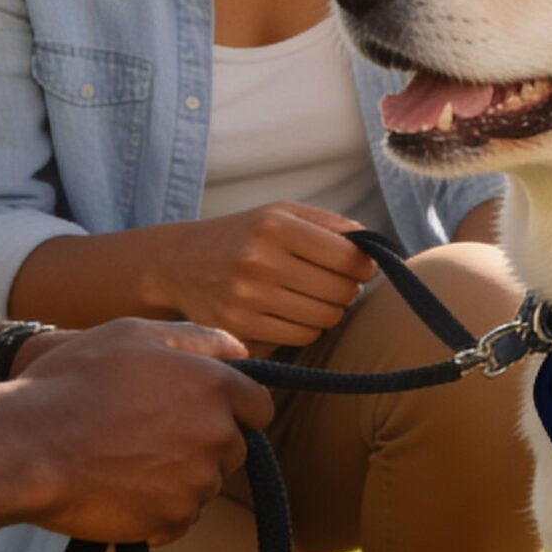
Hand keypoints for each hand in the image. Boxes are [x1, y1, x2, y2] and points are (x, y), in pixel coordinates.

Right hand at [7, 318, 273, 544]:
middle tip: (152, 436)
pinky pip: (179, 519)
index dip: (234, 409)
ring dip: (179, 478)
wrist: (28, 444)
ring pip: (205, 485)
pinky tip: (123, 489)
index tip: (202, 413)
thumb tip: (240, 350)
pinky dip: (158, 511)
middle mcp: (216, 433)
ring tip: (128, 461)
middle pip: (234, 449)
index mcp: (214, 385)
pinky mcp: (172, 518)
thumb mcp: (134, 334)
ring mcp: (196, 480)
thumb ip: (196, 339)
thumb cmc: (75, 381)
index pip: (259, 407)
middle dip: (204, 444)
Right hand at [144, 202, 378, 349]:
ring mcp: (247, 299)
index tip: (361, 266)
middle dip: (348, 290)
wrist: (178, 264)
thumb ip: (329, 223)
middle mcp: (259, 262)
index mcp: (274, 226)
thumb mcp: (280, 213)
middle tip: (336, 283)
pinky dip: (307, 327)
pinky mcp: (239, 329)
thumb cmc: (242, 234)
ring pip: (324, 320)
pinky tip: (293, 311)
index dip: (364, 266)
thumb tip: (373, 244)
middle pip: (340, 292)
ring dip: (329, 310)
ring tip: (314, 296)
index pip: (347, 257)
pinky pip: (300, 338)